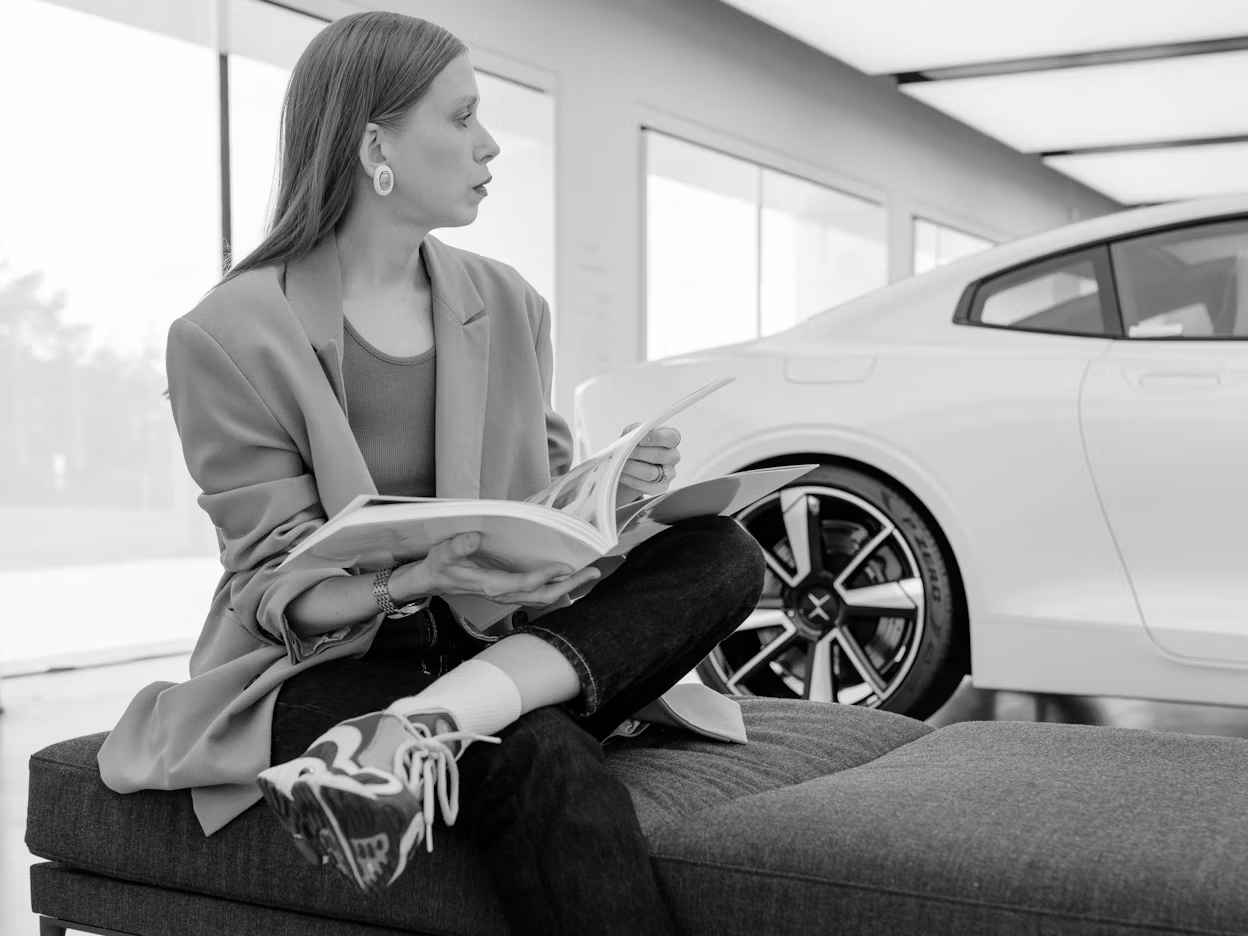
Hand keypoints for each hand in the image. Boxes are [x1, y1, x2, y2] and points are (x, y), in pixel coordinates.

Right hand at [391, 531, 600, 607]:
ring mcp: (506, 596)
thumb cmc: (439, 565)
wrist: (430, 581)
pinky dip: (556, 587)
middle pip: (542, 596)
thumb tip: (475, 537)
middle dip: (569, 585)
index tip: (565, 567)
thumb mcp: (442, 552)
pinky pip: (537, 594)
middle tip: (593, 573)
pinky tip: (568, 579)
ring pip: (542, 597)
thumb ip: (457, 546)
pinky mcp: (508, 592)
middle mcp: (502, 594)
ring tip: (588, 575)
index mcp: (490, 585)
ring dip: (567, 588)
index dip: (545, 577)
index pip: (524, 584)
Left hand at [618, 423, 680, 501]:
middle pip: (659, 455)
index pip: (671, 437)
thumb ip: (634, 430)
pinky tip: (622, 475)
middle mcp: (673, 456)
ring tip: (619, 464)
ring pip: (651, 473)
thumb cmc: (635, 446)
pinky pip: (647, 486)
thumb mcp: (633, 433)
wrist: (631, 466)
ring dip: (632, 468)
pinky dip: (631, 481)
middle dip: (638, 453)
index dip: (656, 438)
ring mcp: (670, 473)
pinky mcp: (662, 487)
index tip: (640, 440)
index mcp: (671, 439)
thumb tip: (631, 435)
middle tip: (622, 452)